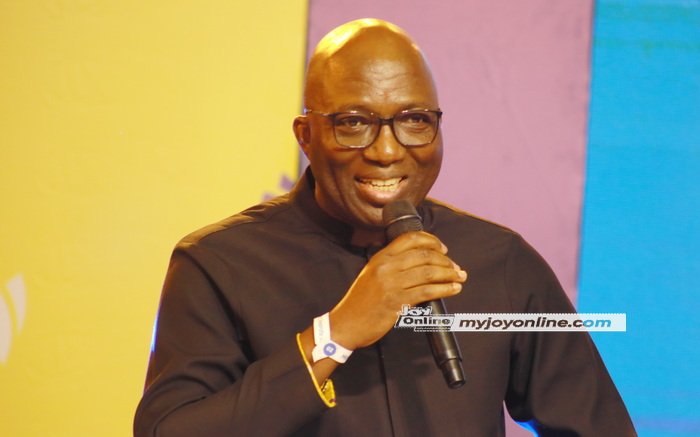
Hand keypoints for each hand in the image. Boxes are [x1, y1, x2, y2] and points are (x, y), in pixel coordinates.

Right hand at [329, 231, 466, 350]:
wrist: (345, 324)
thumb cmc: (360, 302)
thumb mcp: (371, 274)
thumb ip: (391, 265)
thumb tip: (420, 262)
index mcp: (380, 257)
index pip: (411, 238)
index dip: (432, 241)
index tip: (444, 249)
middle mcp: (386, 266)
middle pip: (425, 255)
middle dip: (446, 261)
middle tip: (457, 268)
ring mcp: (391, 283)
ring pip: (429, 272)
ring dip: (450, 274)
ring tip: (460, 277)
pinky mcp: (397, 301)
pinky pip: (427, 291)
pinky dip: (445, 289)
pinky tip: (453, 289)